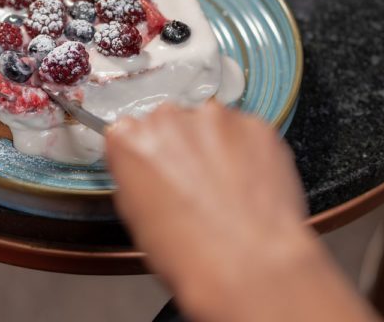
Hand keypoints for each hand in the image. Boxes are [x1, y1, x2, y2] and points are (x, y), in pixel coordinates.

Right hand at [106, 101, 376, 321]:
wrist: (249, 266)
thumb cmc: (186, 254)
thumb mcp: (135, 218)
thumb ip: (135, 178)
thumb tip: (147, 171)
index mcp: (129, 139)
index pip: (127, 132)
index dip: (143, 156)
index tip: (154, 173)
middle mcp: (168, 117)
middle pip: (169, 122)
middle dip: (178, 145)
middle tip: (193, 183)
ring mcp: (215, 118)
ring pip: (210, 125)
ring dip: (214, 146)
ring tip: (226, 187)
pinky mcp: (256, 125)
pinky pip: (246, 133)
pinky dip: (247, 152)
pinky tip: (250, 184)